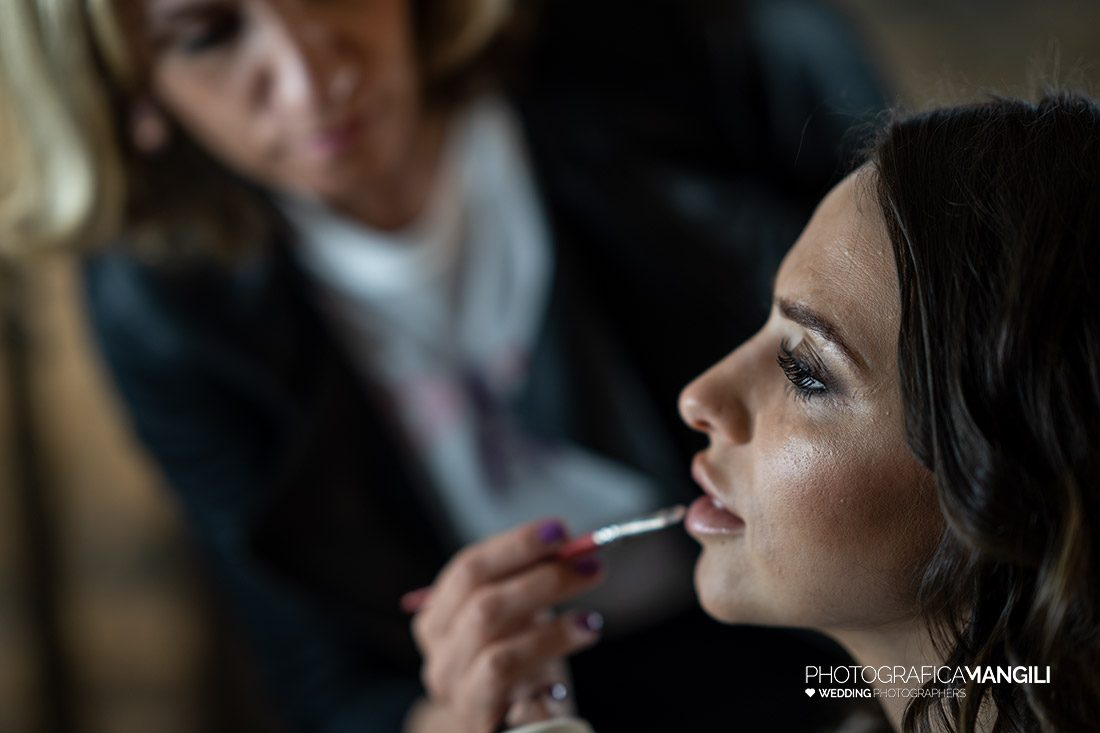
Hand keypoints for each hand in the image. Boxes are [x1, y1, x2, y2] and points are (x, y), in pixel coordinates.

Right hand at [409, 518, 605, 732]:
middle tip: (590, 567)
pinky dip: (550, 684)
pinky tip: (575, 659)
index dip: (515, 547)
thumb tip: (570, 547)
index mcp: (437, 619)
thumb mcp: (514, 614)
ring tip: (591, 621)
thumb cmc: (513, 656)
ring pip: (499, 658)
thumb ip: (529, 579)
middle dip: (542, 581)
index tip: (559, 531)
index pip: (468, 570)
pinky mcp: (486, 726)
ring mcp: (460, 697)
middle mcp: (440, 658)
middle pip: (483, 608)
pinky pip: (519, 706)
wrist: (500, 724)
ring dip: (553, 633)